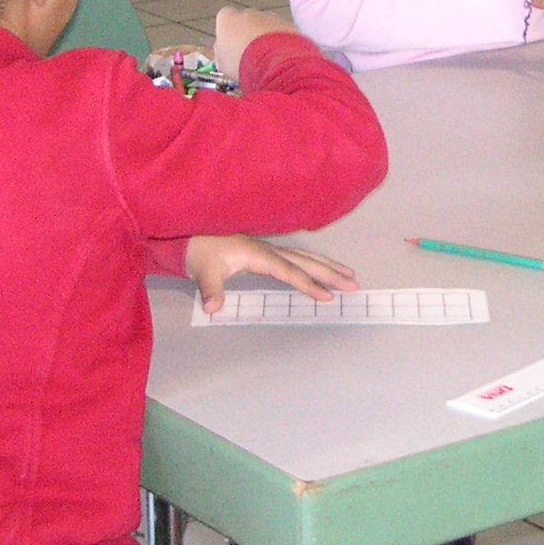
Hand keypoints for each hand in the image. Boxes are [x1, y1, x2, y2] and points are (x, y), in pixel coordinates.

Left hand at [182, 234, 358, 313]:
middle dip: (330, 273)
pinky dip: (315, 263)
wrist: (189, 237)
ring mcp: (269, 250)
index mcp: (257, 255)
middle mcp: (268, 250)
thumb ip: (210, 289)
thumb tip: (212, 307)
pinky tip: (324, 269)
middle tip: (354, 284)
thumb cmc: (198, 253)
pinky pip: (297, 258)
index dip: (308, 283)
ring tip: (350, 275)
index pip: (289, 271)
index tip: (327, 296)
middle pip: (305, 261)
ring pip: (305, 257)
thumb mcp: (202, 272)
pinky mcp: (267, 253)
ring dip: (328, 266)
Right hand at [212, 7, 298, 78]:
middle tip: (250, 55)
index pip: (224, 19)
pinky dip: (281, 41)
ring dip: (266, 38)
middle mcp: (248, 13)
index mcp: (227, 18)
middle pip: (246, 21)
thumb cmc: (243, 61)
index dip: (228, 33)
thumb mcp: (221, 63)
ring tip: (266, 59)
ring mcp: (269, 16)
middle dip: (249, 34)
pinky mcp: (287, 23)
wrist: (272, 63)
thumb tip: (223, 52)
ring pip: (265, 26)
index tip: (231, 46)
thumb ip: (221, 52)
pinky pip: (282, 32)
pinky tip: (279, 57)